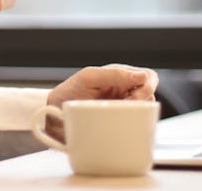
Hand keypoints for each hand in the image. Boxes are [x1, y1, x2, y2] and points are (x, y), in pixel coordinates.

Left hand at [42, 64, 158, 140]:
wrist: (51, 116)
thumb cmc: (68, 93)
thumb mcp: (88, 78)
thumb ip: (114, 74)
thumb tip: (142, 77)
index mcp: (120, 76)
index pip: (148, 77)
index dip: (147, 86)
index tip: (134, 96)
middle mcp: (124, 91)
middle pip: (150, 94)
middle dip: (144, 101)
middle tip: (127, 106)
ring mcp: (122, 109)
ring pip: (145, 111)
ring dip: (137, 114)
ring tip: (118, 115)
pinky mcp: (119, 125)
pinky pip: (135, 126)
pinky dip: (133, 127)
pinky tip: (122, 127)